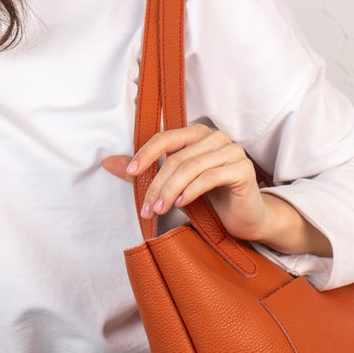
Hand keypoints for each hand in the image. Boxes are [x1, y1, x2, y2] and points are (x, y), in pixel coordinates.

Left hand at [101, 124, 273, 243]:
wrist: (246, 217)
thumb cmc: (210, 199)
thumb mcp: (174, 185)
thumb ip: (146, 172)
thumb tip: (107, 163)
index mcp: (198, 134)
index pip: (166, 138)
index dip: (146, 154)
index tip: (131, 173)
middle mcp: (216, 138)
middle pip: (177, 157)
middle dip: (157, 184)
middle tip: (146, 208)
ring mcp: (232, 151)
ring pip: (191, 167)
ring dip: (171, 190)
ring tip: (159, 209)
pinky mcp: (243, 169)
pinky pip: (210, 177)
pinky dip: (191, 191)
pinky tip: (180, 204)